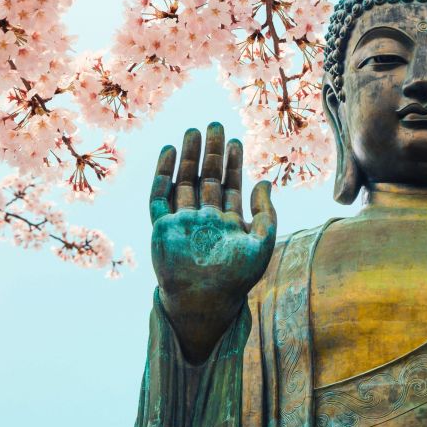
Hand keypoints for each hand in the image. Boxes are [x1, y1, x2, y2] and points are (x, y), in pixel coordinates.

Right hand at [149, 122, 276, 362]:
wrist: (205, 301)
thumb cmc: (236, 278)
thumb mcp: (262, 243)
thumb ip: (267, 213)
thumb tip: (266, 181)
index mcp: (228, 223)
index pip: (230, 185)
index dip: (233, 163)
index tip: (236, 140)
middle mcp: (205, 219)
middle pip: (206, 178)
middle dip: (211, 152)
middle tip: (214, 124)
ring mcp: (183, 222)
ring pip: (184, 181)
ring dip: (188, 157)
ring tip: (192, 130)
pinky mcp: (162, 228)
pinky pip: (160, 197)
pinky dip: (163, 174)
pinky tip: (169, 152)